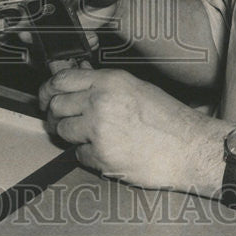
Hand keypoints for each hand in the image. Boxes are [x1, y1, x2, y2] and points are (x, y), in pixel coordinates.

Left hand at [39, 67, 223, 190]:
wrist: (190, 148)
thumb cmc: (168, 119)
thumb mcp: (135, 88)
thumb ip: (103, 84)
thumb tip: (76, 79)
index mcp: (110, 81)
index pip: (61, 80)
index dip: (48, 89)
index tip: (46, 97)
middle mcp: (101, 102)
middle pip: (56, 106)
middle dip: (55, 115)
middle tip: (61, 120)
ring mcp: (99, 130)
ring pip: (63, 131)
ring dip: (70, 136)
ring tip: (89, 136)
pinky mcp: (101, 156)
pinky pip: (78, 155)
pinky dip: (87, 155)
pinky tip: (106, 151)